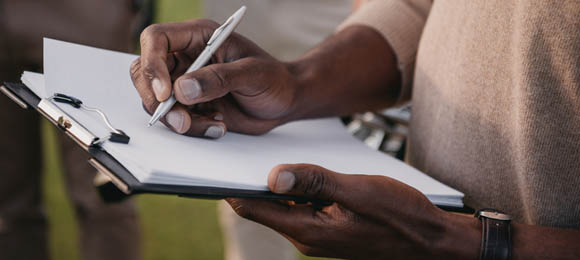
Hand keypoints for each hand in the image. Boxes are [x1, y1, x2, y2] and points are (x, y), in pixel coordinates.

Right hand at [130, 19, 300, 137]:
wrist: (285, 102)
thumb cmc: (275, 79)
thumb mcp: (253, 74)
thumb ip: (219, 79)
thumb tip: (182, 89)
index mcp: (198, 37)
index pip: (156, 39)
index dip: (152, 64)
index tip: (166, 92)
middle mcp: (186, 57)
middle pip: (145, 72)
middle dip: (157, 100)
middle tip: (182, 121)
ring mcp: (185, 82)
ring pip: (156, 100)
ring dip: (178, 119)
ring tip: (214, 123)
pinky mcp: (190, 105)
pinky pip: (174, 118)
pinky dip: (191, 128)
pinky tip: (217, 126)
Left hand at [226, 164, 480, 258]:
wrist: (431, 239)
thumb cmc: (401, 215)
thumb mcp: (358, 191)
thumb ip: (315, 182)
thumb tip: (271, 177)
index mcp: (307, 229)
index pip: (254, 209)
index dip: (232, 186)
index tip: (217, 162)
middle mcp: (306, 235)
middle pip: (265, 205)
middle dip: (252, 179)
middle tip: (238, 147)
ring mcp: (318, 231)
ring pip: (284, 203)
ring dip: (276, 182)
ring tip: (267, 152)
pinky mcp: (329, 225)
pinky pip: (303, 204)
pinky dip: (297, 187)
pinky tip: (302, 168)